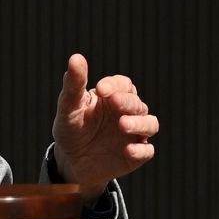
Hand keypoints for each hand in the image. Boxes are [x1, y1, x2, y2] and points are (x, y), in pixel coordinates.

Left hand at [52, 54, 157, 197]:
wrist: (71, 161)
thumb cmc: (71, 128)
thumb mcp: (69, 108)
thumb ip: (74, 85)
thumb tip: (75, 57)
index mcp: (113, 97)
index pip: (123, 85)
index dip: (115, 85)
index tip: (101, 89)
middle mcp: (128, 113)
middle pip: (136, 103)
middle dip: (127, 102)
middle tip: (114, 102)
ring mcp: (134, 134)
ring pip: (150, 124)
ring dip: (139, 123)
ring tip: (123, 125)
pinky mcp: (135, 155)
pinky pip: (146, 151)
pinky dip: (140, 150)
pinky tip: (128, 150)